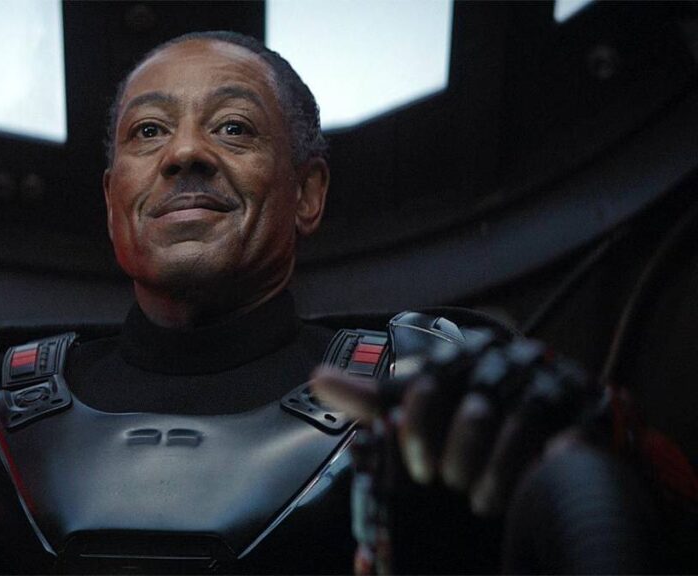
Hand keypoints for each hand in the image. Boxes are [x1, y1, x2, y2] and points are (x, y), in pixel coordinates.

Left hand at [310, 338, 590, 516]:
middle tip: (446, 481)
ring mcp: (544, 381)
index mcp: (463, 354)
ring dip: (484, 470)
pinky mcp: (578, 410)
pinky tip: (506, 493)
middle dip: (453, 455)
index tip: (415, 466)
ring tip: (476, 495)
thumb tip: (319, 378)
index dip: (416, 428)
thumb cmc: (476, 415)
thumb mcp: (423, 406)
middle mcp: (505, 359)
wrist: (555, 426)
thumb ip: (375, 397)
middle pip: (468, 406)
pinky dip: (517, 473)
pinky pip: (546, 440)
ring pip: (504, 423)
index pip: (429, 383)